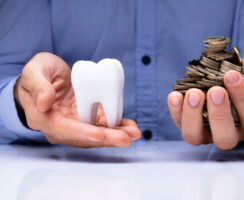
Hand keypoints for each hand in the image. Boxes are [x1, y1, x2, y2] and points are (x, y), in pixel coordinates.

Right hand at [15, 52, 140, 147]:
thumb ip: (38, 85)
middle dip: (106, 138)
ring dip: (115, 135)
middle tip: (126, 138)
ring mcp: (75, 123)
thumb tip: (44, 103)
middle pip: (84, 137)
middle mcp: (59, 126)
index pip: (63, 129)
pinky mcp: (86, 118)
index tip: (99, 134)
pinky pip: (102, 125)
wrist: (46, 76)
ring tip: (133, 133)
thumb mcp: (33, 71)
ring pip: (96, 134)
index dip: (82, 133)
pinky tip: (129, 127)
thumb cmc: (38, 73)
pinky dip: (116, 127)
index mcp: (43, 117)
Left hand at [168, 63, 243, 149]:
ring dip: (192, 115)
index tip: (232, 75)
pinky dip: (175, 110)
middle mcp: (228, 136)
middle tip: (215, 91)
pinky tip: (175, 95)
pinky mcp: (187, 126)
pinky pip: (178, 123)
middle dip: (219, 114)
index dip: (243, 98)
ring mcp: (204, 134)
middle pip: (224, 138)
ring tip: (194, 93)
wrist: (227, 82)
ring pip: (195, 137)